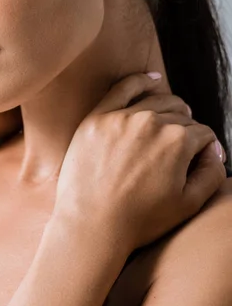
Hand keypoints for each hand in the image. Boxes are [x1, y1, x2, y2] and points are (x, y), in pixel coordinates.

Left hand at [54, 72, 225, 251]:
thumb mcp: (189, 204)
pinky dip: (141, 81)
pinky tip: (152, 80)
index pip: (202, 134)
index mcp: (178, 141)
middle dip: (187, 130)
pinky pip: (123, 88)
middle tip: (182, 145)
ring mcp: (122, 117)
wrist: (91, 225)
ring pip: (157, 101)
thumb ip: (212, 173)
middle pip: (180, 117)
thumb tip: (215, 151)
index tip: (199, 158)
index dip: (205, 148)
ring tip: (174, 116)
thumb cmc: (139, 220)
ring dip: (170, 108)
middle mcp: (152, 122)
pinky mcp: (97, 118)